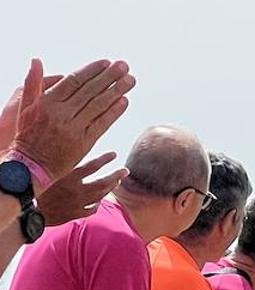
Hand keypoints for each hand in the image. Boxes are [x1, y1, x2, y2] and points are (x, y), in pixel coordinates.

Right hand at [11, 59, 135, 182]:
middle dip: (109, 77)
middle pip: (90, 91)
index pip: (74, 81)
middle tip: (124, 66)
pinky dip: (114, 112)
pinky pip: (102, 124)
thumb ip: (33, 83)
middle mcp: (61, 113)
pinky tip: (125, 101)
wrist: (32, 165)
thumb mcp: (26, 107)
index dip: (92, 71)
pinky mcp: (84, 143)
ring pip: (98, 105)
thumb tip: (37, 60)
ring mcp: (74, 128)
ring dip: (117, 91)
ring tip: (131, 80)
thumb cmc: (28, 134)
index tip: (106, 63)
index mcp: (47, 102)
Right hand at [36, 152, 125, 225]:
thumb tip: (77, 157)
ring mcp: (77, 203)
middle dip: (116, 175)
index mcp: (68, 178)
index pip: (91, 166)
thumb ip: (64, 166)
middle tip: (125, 170)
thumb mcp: (49, 172)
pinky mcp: (75, 214)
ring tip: (116, 182)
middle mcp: (76, 190)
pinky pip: (92, 209)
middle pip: (102, 182)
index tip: (114, 154)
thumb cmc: (35, 187)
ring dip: (110, 188)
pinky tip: (100, 200)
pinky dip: (97, 203)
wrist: (29, 210)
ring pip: (100, 195)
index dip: (104, 159)